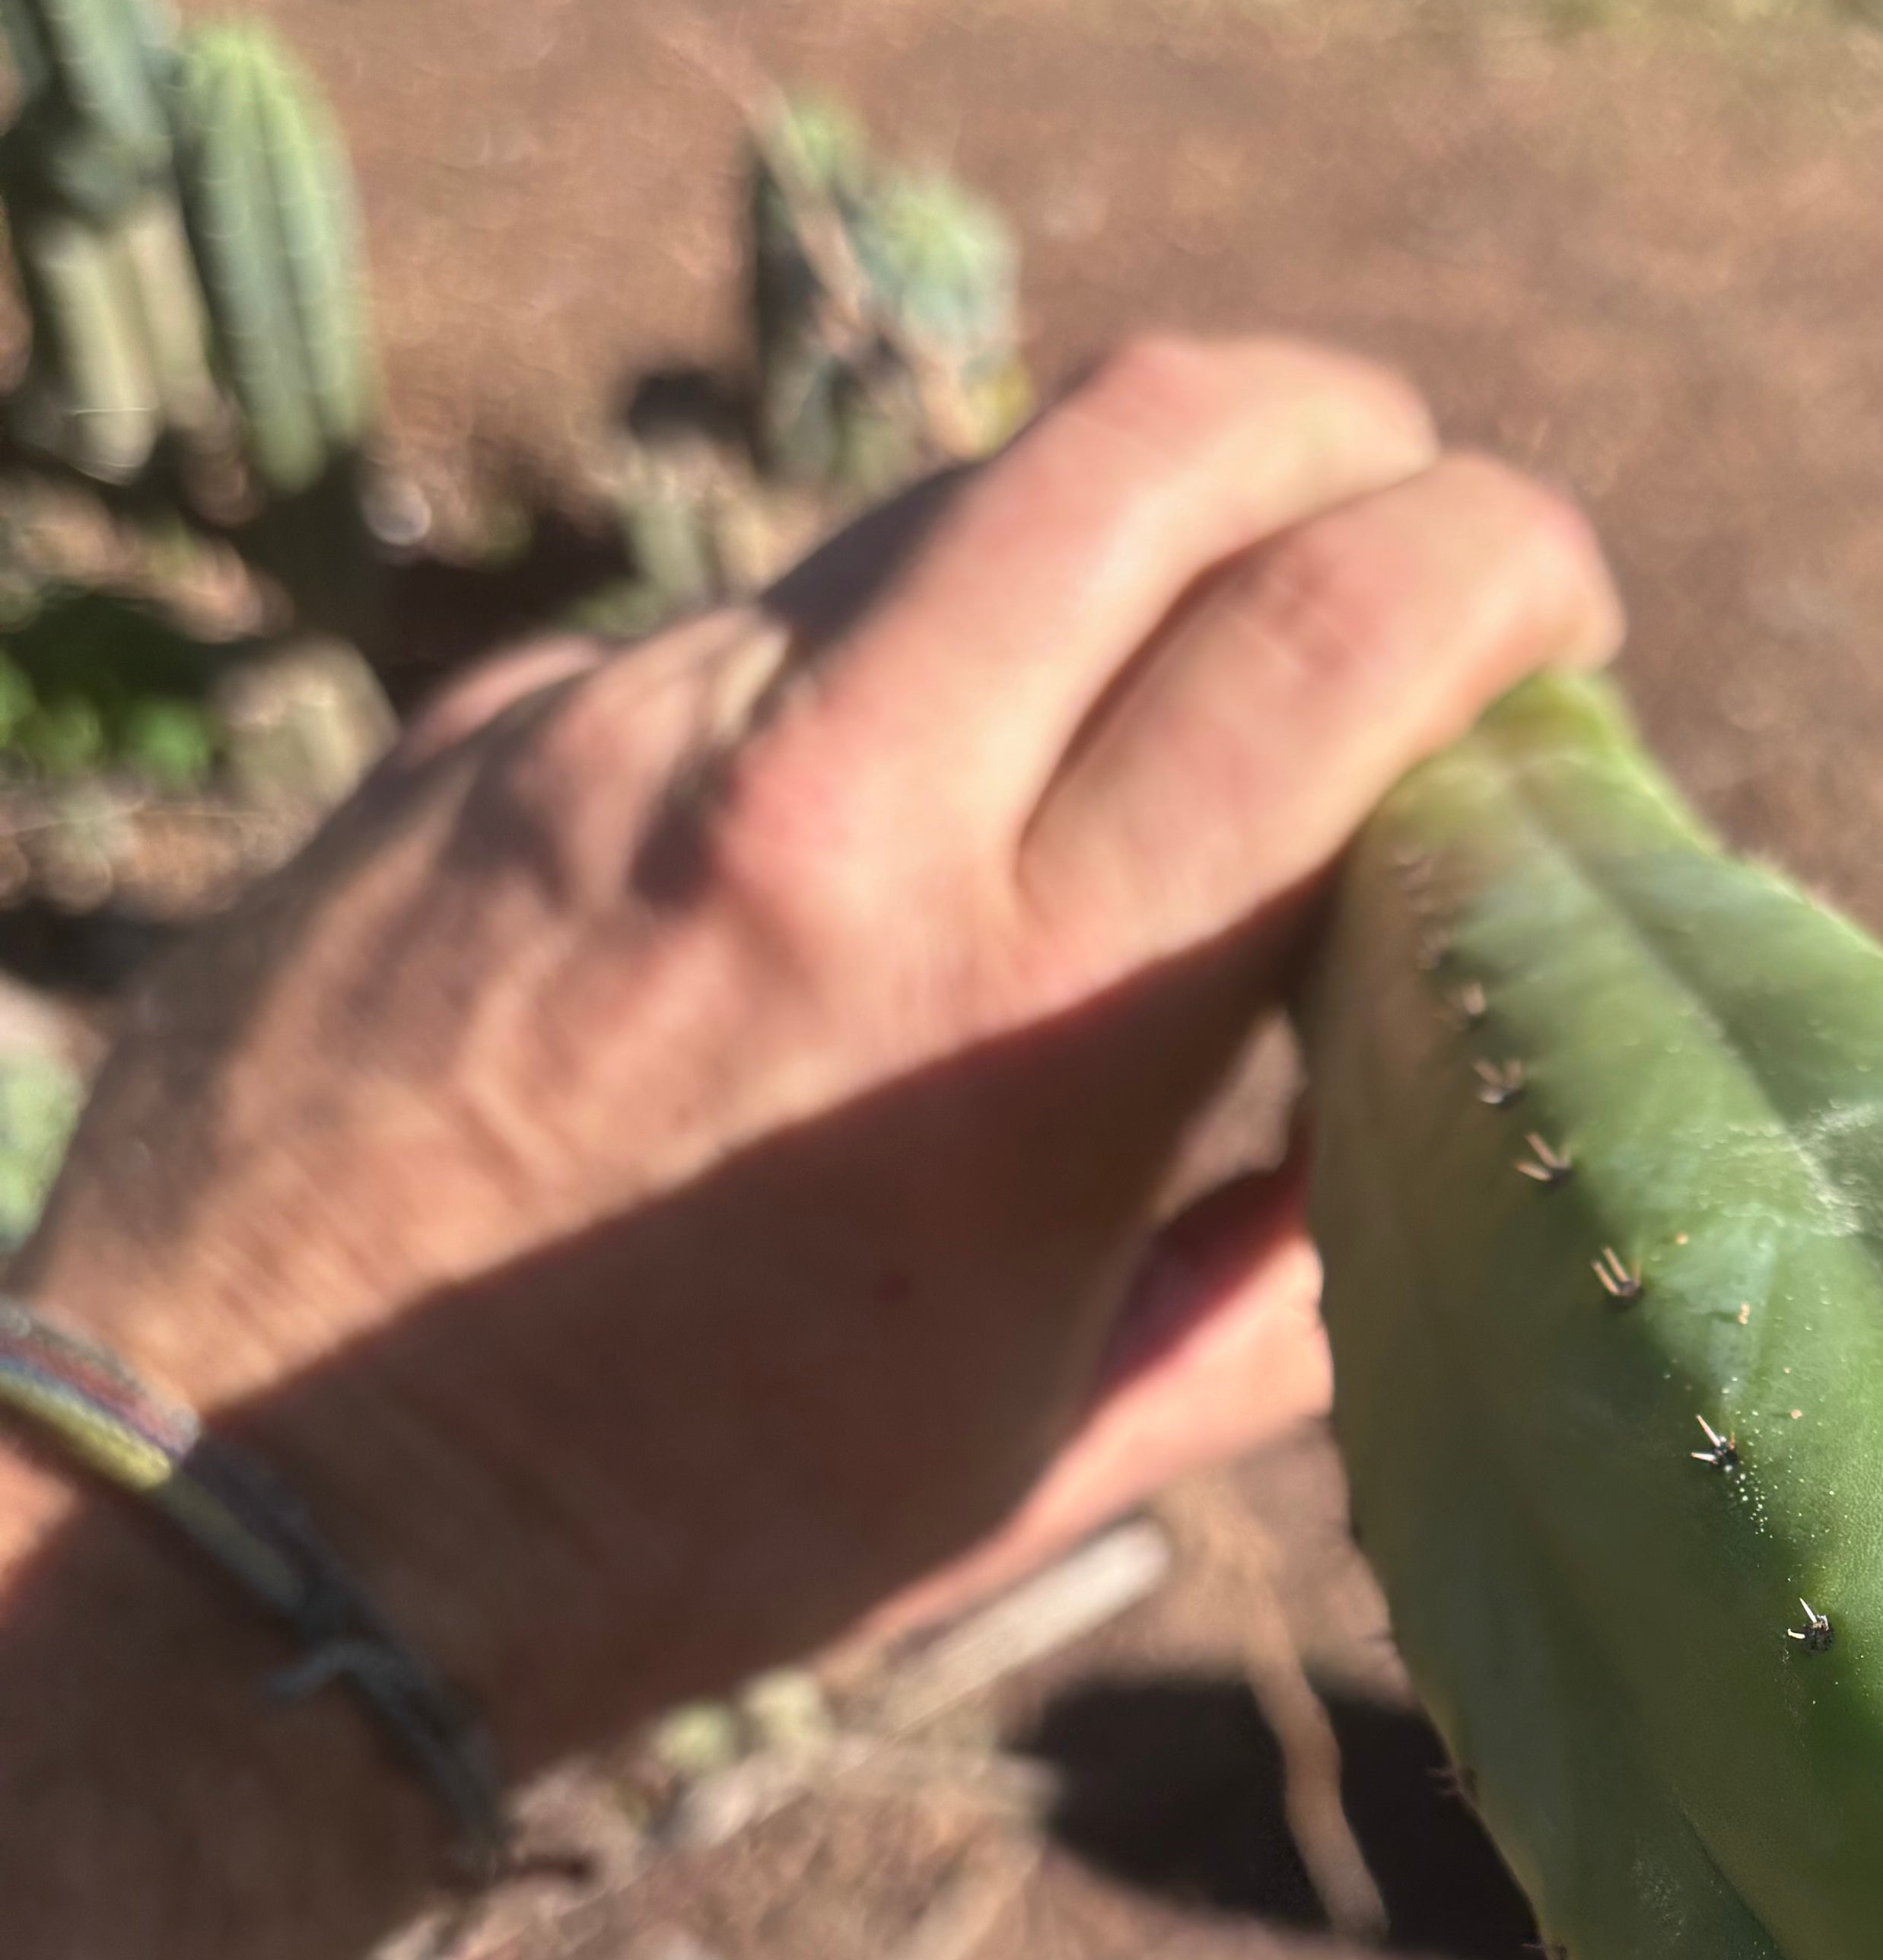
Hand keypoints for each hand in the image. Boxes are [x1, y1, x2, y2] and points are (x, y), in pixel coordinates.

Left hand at [21, 336, 1617, 1771]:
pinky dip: (892, 653)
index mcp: (1021, 1011)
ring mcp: (631, 732)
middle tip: (1405, 505)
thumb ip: (1272, 1278)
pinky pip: (757, 610)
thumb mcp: (1042, 1442)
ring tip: (1159, 643)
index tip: (1555, 610)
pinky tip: (884, 794)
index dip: (1505, 563)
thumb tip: (1416, 1118)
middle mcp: (831, 807)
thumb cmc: (686, 1530)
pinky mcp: (490, 720)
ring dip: (1121, 522)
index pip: (1342, 635)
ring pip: (952, 490)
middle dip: (1353, 429)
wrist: (250, 1517)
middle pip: (1167, 436)